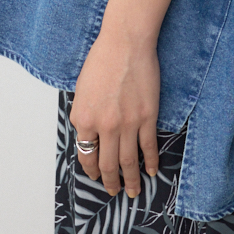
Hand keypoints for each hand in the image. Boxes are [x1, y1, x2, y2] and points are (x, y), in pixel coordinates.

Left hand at [69, 23, 160, 197]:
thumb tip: (89, 134)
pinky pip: (148, 147)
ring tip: (133, 191)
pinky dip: (150, 162)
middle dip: (109, 181)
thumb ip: (84, 114)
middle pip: (107, 164)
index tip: (94, 175)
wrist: (126, 43)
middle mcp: (104, 126)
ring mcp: (127, 123)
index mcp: (83, 118)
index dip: (90, 168)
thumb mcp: (82, 89)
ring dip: (131, 180)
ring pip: (128, 161)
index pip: (86, 154)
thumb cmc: (102, 59)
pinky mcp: (147, 117)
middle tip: (113, 190)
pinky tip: (151, 171)